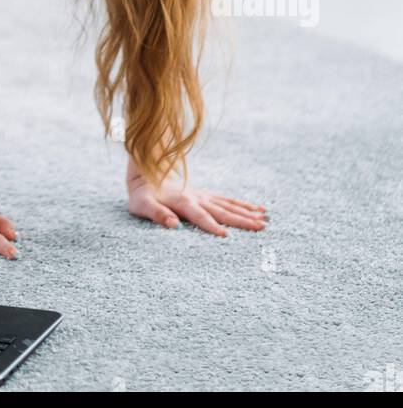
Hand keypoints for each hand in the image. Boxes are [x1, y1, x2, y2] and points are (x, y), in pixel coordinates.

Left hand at [127, 166, 267, 236]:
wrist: (145, 171)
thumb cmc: (142, 194)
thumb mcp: (142, 206)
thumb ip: (157, 214)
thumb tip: (174, 226)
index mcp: (182, 202)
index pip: (200, 217)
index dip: (211, 227)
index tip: (226, 237)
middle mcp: (196, 198)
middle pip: (222, 211)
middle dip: (242, 220)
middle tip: (261, 227)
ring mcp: (202, 195)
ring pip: (229, 204)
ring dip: (247, 212)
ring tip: (265, 218)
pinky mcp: (204, 195)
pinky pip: (227, 199)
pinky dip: (242, 204)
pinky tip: (255, 208)